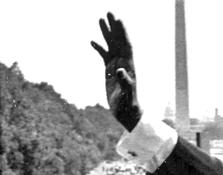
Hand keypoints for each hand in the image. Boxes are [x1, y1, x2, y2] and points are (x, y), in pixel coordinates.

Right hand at [91, 13, 141, 130]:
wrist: (127, 113)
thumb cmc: (129, 105)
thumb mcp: (127, 94)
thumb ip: (126, 82)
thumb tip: (120, 70)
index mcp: (129, 65)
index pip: (126, 45)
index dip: (122, 32)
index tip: (118, 19)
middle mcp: (124, 63)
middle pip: (118, 41)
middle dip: (114, 27)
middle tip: (109, 12)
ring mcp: (116, 66)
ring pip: (111, 45)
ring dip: (106, 33)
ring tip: (101, 19)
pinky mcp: (109, 72)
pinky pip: (104, 56)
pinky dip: (99, 48)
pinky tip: (92, 41)